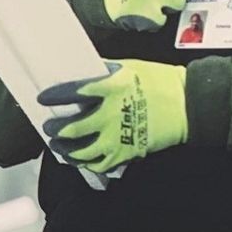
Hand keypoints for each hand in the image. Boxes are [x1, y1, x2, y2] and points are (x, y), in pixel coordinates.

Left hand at [39, 60, 187, 173]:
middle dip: (57, 129)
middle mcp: (112, 114)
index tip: (43, 98)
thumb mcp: (130, 67)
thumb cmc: (159, 82)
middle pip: (74, 128)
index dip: (56, 96)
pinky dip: (86, 163)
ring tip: (58, 146)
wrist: (188, 104)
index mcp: (112, 87)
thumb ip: (103, 71)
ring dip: (66, 150)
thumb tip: (80, 70)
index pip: (75, 92)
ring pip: (83, 151)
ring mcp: (120, 136)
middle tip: (49, 127)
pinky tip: (78, 158)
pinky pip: (100, 163)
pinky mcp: (128, 152)